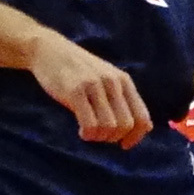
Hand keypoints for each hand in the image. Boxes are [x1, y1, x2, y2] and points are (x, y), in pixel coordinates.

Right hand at [30, 32, 152, 145]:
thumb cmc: (78, 70)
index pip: (142, 118)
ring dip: (99, 137)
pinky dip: (88, 134)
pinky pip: (90, 125)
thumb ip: (122, 98)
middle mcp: (112, 81)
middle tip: (100, 135)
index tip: (123, 145)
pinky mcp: (75, 90)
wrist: (48, 49)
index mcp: (123, 80)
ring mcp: (93, 85)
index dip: (136, 137)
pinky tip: (81, 131)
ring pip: (109, 127)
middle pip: (126, 125)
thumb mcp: (106, 78)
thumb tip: (144, 128)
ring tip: (89, 132)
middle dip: (114, 138)